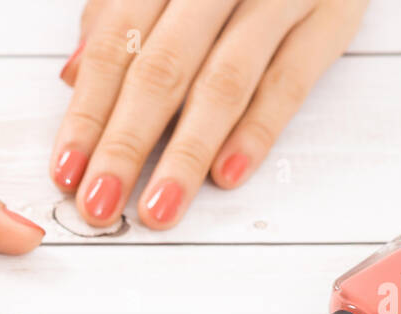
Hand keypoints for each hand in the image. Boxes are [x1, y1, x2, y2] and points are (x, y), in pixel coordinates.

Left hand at [52, 0, 368, 227]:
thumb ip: (119, 18)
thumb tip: (72, 78)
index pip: (115, 45)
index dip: (87, 113)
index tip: (67, 172)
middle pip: (162, 69)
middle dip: (125, 145)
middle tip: (101, 203)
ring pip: (222, 81)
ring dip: (185, 153)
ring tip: (159, 207)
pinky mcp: (332, 15)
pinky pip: (290, 81)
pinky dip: (256, 132)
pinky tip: (226, 175)